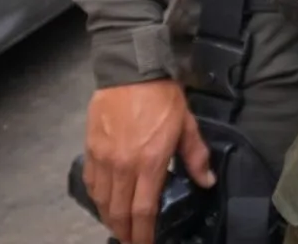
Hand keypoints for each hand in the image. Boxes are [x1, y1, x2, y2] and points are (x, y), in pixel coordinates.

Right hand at [83, 80, 214, 243]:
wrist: (131, 71)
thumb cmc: (163, 98)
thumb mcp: (187, 125)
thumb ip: (195, 157)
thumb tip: (206, 182)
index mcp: (150, 162)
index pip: (144, 210)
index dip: (144, 234)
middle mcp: (123, 166)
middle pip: (119, 212)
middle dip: (125, 233)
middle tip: (133, 241)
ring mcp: (104, 159)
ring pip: (102, 201)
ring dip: (110, 219)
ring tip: (120, 228)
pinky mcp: (90, 149)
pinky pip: (91, 183)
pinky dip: (97, 199)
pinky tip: (104, 203)